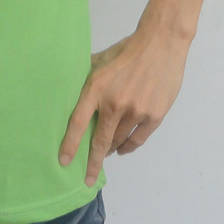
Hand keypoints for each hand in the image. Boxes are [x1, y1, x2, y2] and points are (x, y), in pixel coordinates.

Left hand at [58, 28, 190, 185]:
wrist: (161, 44)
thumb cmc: (127, 50)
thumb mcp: (101, 60)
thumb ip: (86, 76)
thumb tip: (70, 85)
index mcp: (97, 88)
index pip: (78, 122)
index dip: (70, 144)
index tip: (63, 161)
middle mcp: (115, 103)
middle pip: (100, 140)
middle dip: (92, 162)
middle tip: (87, 178)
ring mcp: (136, 111)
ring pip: (119, 141)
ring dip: (110, 150)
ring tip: (104, 154)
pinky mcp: (154, 115)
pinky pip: (137, 139)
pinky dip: (128, 147)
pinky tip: (121, 149)